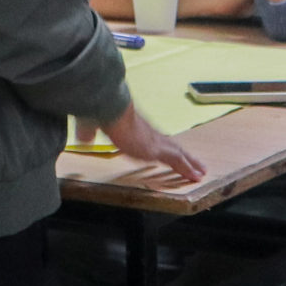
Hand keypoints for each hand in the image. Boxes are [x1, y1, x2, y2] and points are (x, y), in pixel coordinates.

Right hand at [78, 102, 206, 183]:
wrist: (110, 109)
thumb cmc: (103, 115)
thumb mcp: (94, 125)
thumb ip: (90, 131)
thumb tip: (84, 137)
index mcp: (138, 130)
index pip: (157, 141)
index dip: (166, 148)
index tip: (174, 154)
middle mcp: (151, 135)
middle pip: (173, 147)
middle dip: (186, 157)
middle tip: (198, 166)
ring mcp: (156, 142)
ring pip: (179, 154)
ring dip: (191, 164)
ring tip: (201, 173)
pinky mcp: (157, 150)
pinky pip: (177, 161)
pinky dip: (187, 169)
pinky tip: (194, 176)